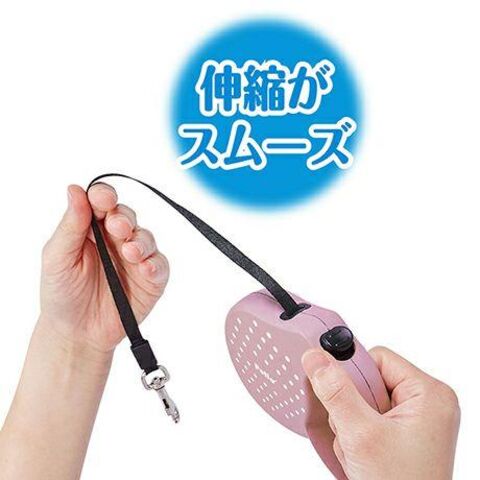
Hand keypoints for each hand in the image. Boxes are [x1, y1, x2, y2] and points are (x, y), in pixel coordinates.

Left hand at [40, 183, 168, 352]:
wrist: (77, 333)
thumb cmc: (63, 294)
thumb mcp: (57, 258)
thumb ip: (70, 225)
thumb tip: (74, 190)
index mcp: (92, 229)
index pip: (102, 203)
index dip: (104, 196)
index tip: (102, 199)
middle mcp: (116, 240)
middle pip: (127, 217)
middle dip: (124, 219)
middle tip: (117, 227)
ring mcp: (136, 259)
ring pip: (146, 238)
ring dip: (140, 242)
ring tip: (130, 252)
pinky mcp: (151, 279)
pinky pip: (160, 265)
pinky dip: (156, 264)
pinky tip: (146, 268)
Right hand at [302, 347, 459, 479]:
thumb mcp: (361, 435)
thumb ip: (336, 392)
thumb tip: (315, 358)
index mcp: (428, 393)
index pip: (377, 357)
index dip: (353, 374)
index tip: (341, 396)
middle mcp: (425, 403)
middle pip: (369, 380)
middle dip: (351, 408)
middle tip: (355, 433)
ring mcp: (415, 420)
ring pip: (364, 401)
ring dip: (352, 425)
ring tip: (361, 450)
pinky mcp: (403, 434)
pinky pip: (368, 418)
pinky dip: (358, 435)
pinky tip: (363, 455)